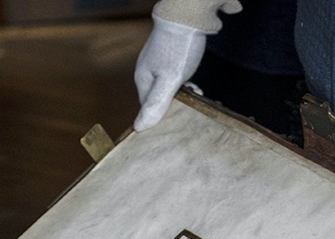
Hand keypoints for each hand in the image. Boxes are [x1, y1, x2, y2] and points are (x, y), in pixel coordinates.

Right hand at [132, 17, 206, 131]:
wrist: (187, 14)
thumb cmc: (179, 47)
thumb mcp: (169, 79)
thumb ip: (156, 103)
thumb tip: (139, 127)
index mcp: (142, 79)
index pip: (148, 108)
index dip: (163, 115)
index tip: (180, 115)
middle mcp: (147, 71)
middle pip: (158, 98)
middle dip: (175, 103)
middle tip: (192, 99)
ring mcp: (157, 62)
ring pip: (168, 87)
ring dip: (182, 92)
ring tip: (196, 90)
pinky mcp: (169, 55)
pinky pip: (174, 75)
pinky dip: (184, 81)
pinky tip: (193, 80)